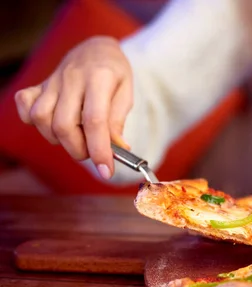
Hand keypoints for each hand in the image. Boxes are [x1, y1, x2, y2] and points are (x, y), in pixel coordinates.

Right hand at [14, 36, 132, 179]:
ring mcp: (52, 81)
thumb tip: (117, 148)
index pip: (95, 120)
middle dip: (78, 149)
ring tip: (76, 138)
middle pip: (63, 124)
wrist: (97, 49)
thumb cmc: (115, 75)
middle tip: (91, 153)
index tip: (107, 171)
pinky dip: (33, 122)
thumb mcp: (127, 94)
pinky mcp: (38, 84)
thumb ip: (118, 120)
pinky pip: (24, 106)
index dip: (99, 150)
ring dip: (57, 139)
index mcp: (99, 78)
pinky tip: (53, 125)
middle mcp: (71, 78)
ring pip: (41, 118)